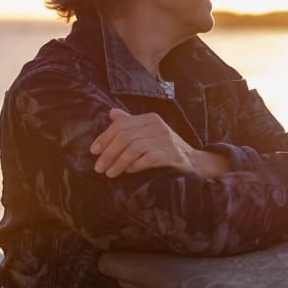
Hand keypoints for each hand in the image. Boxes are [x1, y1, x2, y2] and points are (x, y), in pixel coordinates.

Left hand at [90, 108, 217, 177]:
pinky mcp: (171, 155)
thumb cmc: (166, 148)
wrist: (194, 162)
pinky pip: (148, 159)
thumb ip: (130, 124)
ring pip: (134, 148)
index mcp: (150, 119)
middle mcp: (158, 126)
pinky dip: (135, 166)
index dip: (105, 137)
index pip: (122, 125)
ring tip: (109, 173)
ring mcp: (166, 140)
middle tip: (99, 167)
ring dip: (119, 162)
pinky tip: (128, 172)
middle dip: (109, 153)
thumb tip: (111, 113)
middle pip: (126, 137)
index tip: (94, 151)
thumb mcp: (148, 133)